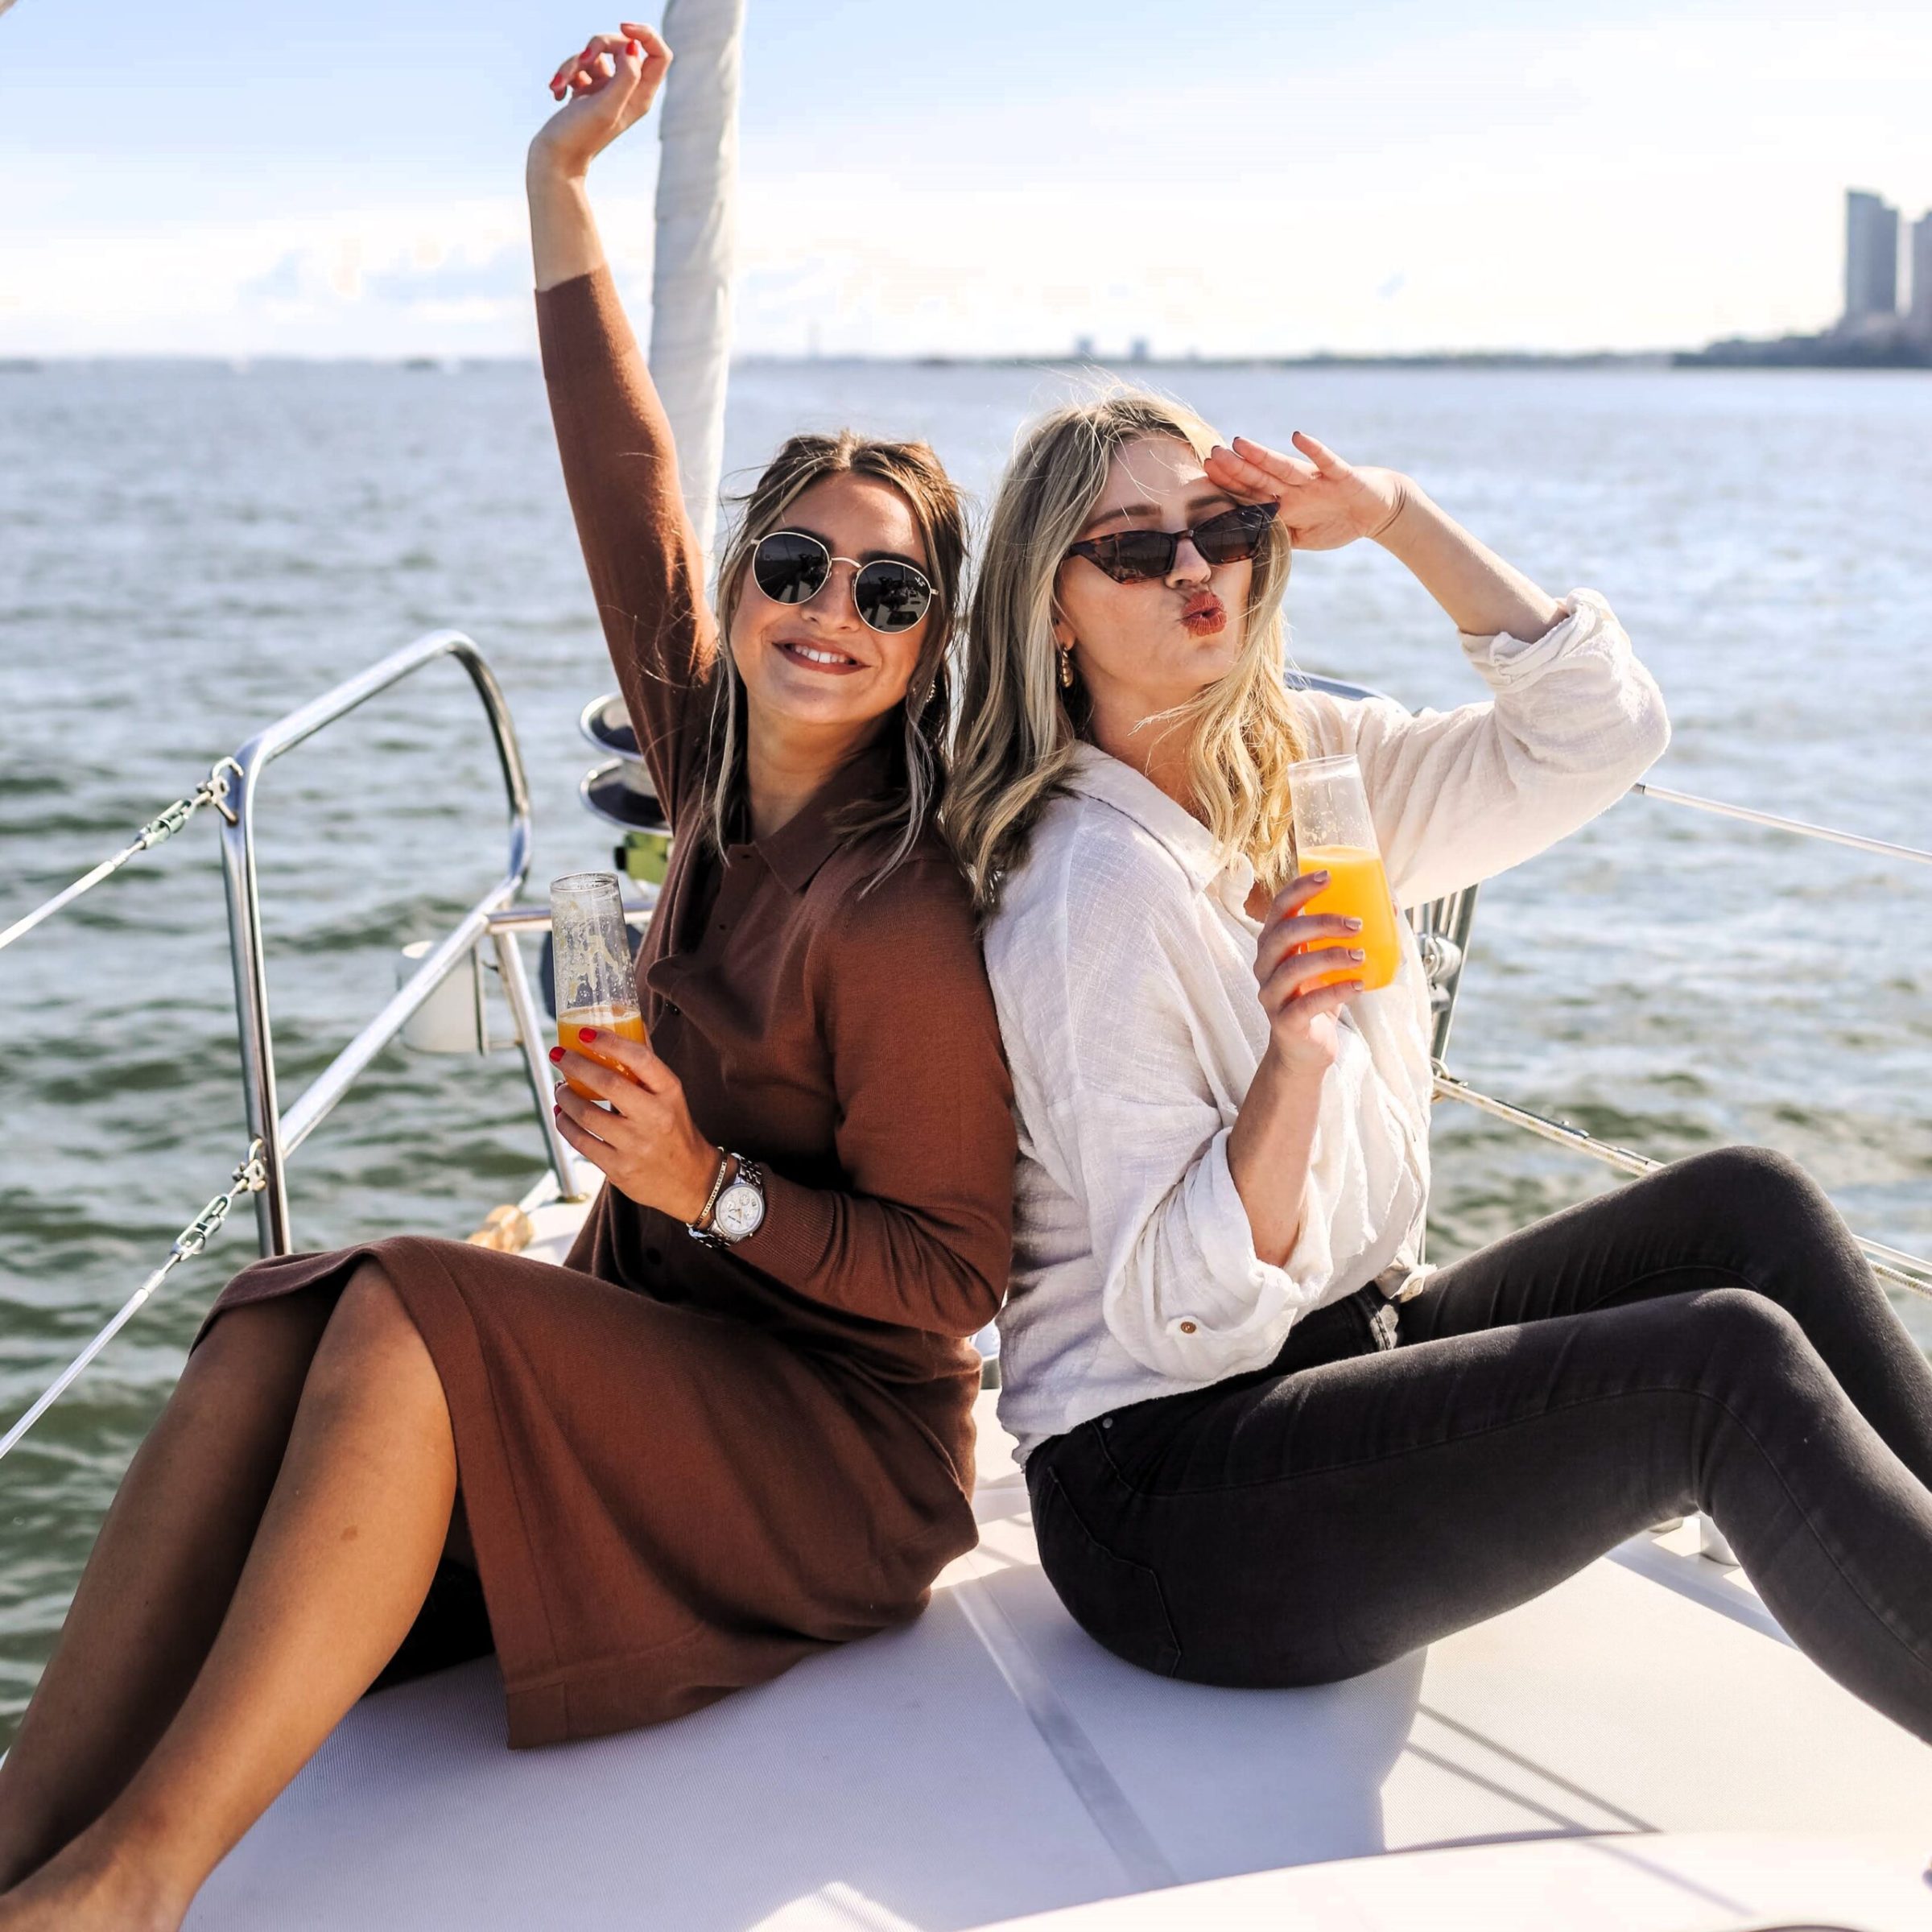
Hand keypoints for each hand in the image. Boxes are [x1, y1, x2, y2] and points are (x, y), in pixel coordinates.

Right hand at [530, 23, 671, 179]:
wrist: (555, 160)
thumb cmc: (580, 136)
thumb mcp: (606, 107)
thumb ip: (625, 77)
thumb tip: (633, 47)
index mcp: (641, 96)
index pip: (658, 54)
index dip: (644, 34)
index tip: (622, 28)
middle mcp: (627, 91)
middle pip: (622, 45)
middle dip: (598, 45)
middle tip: (585, 59)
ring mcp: (607, 90)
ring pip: (595, 54)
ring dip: (573, 63)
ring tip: (559, 86)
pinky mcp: (587, 90)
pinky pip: (579, 66)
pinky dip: (565, 74)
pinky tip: (557, 93)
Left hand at [548, 1026, 721, 1222]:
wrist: (690, 1181)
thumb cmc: (674, 1128)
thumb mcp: (670, 1095)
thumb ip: (646, 1064)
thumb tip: (626, 1022)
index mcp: (670, 1093)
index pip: (640, 1059)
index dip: (609, 1042)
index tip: (585, 1033)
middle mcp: (656, 1118)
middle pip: (608, 1084)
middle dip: (575, 1065)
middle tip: (558, 1054)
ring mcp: (636, 1146)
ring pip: (588, 1115)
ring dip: (566, 1096)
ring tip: (560, 1087)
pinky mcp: (619, 1169)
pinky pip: (581, 1142)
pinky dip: (565, 1124)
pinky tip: (562, 1113)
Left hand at [1203, 432, 1408, 553]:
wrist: (1377, 510)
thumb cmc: (1335, 522)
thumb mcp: (1301, 538)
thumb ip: (1275, 537)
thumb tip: (1244, 547)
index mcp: (1284, 503)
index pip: (1251, 492)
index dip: (1229, 483)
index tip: (1205, 472)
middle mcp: (1296, 488)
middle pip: (1261, 476)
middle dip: (1236, 466)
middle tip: (1212, 453)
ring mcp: (1317, 480)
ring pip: (1284, 467)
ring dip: (1262, 456)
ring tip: (1239, 443)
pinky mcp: (1341, 476)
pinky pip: (1326, 462)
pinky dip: (1313, 450)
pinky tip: (1297, 437)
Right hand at [1252, 870, 1367, 1072]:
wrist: (1304, 1050)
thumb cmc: (1318, 997)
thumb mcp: (1328, 963)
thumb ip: (1347, 936)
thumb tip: (1392, 904)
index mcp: (1273, 945)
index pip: (1278, 909)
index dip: (1298, 889)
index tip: (1328, 877)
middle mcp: (1265, 967)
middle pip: (1283, 935)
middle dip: (1320, 923)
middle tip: (1356, 924)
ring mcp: (1271, 996)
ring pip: (1293, 969)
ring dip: (1330, 957)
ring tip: (1360, 955)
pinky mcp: (1285, 1023)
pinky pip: (1307, 1004)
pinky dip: (1335, 992)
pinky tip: (1358, 985)